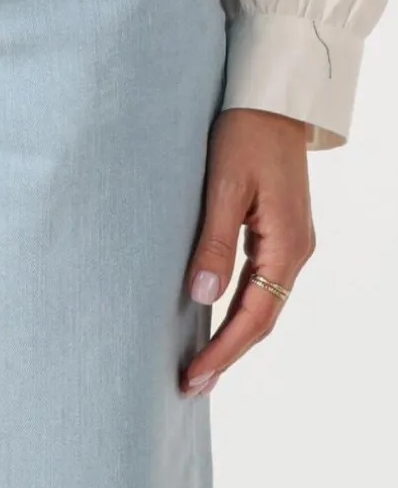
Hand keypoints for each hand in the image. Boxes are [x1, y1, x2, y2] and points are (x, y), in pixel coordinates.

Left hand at [180, 108, 315, 396]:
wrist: (272, 101)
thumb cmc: (245, 135)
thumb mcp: (224, 187)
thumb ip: (214, 243)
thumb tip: (202, 297)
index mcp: (286, 245)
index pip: (253, 316)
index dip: (223, 350)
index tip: (194, 377)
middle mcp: (295, 251)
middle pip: (262, 319)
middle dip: (227, 355)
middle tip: (191, 385)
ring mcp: (290, 243)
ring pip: (264, 304)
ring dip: (233, 337)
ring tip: (202, 366)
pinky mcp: (279, 232)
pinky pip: (262, 284)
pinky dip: (239, 310)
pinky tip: (217, 321)